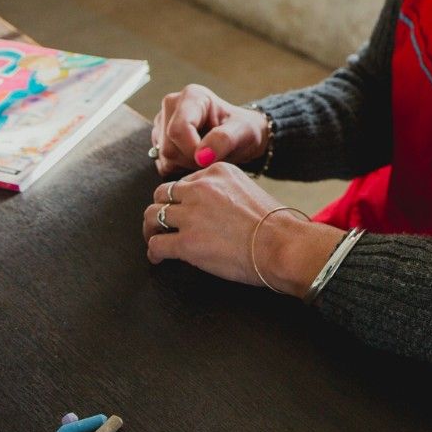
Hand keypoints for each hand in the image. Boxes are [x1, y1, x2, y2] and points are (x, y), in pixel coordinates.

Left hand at [142, 164, 341, 295]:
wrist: (281, 244)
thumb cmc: (275, 225)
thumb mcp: (249, 191)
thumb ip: (226, 193)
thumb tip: (215, 212)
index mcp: (216, 172)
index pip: (185, 181)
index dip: (180, 198)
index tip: (182, 210)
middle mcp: (200, 188)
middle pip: (162, 193)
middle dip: (161, 208)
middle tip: (162, 223)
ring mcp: (190, 215)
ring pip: (152, 216)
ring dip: (151, 229)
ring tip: (155, 239)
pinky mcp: (186, 242)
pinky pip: (157, 244)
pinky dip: (154, 253)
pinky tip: (159, 259)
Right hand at [150, 84, 268, 177]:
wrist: (239, 134)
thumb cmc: (243, 129)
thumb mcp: (243, 131)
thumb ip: (224, 140)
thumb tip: (201, 155)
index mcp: (192, 96)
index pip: (178, 130)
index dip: (192, 150)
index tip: (210, 158)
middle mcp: (172, 105)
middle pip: (169, 147)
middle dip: (191, 159)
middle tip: (212, 156)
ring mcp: (162, 122)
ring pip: (164, 157)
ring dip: (186, 164)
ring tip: (206, 155)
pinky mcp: (158, 138)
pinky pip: (163, 163)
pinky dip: (180, 167)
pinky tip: (195, 158)